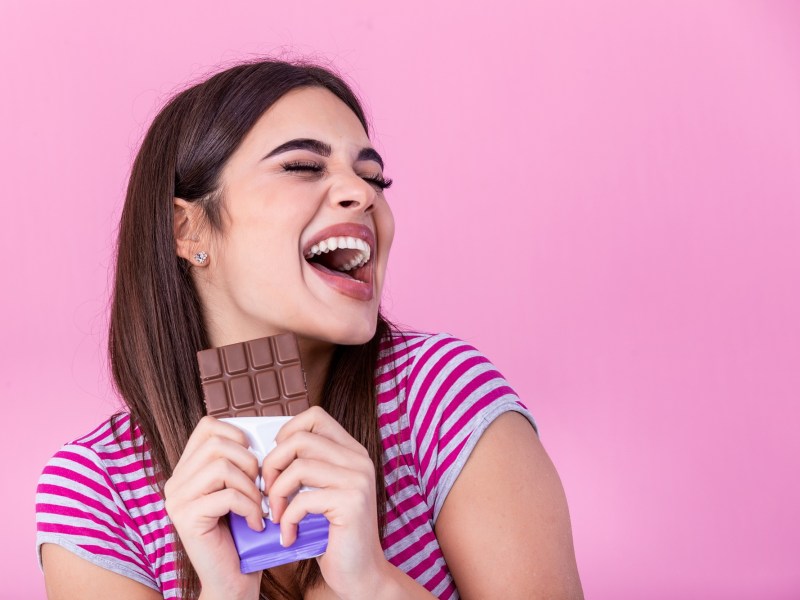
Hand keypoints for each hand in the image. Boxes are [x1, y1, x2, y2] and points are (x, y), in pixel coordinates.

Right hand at [163, 416, 263, 599]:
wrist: (233, 579)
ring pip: (222, 467)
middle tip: (260, 489)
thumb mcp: (241, 489)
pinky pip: (226, 496)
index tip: (254, 460)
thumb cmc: (243, 533)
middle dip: (250, 462)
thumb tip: (259, 435)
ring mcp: (177, 500)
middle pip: (218, 443)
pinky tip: (255, 524)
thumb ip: (240, 462)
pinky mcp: (185, 518)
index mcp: (188, 469)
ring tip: (258, 507)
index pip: (208, 426)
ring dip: (251, 487)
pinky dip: (250, 508)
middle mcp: (176, 481)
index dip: (237, 435)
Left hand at [262, 406, 388, 598]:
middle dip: (272, 465)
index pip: (315, 417)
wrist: (360, 574)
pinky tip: (289, 536)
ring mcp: (358, 479)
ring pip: (298, 466)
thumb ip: (306, 466)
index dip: (287, 433)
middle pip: (300, 439)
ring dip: (277, 494)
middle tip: (268, 493)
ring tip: (277, 515)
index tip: (277, 462)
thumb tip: (267, 450)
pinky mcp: (352, 503)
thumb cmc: (333, 534)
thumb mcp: (320, 492)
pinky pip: (303, 500)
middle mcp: (358, 460)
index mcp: (351, 451)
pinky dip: (288, 520)